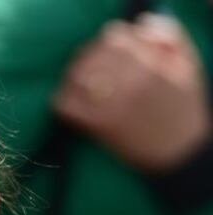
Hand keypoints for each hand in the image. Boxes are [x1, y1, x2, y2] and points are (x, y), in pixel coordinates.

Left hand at [54, 14, 211, 171]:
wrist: (179, 153)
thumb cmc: (183, 107)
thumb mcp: (187, 66)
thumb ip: (169, 37)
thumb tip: (139, 24)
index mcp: (151, 65)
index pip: (114, 37)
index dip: (109, 41)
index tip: (111, 51)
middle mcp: (130, 82)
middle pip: (91, 54)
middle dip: (90, 57)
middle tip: (93, 68)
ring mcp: (111, 104)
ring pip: (75, 76)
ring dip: (74, 76)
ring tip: (82, 83)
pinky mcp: (97, 126)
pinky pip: (64, 105)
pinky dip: (63, 100)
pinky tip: (73, 103)